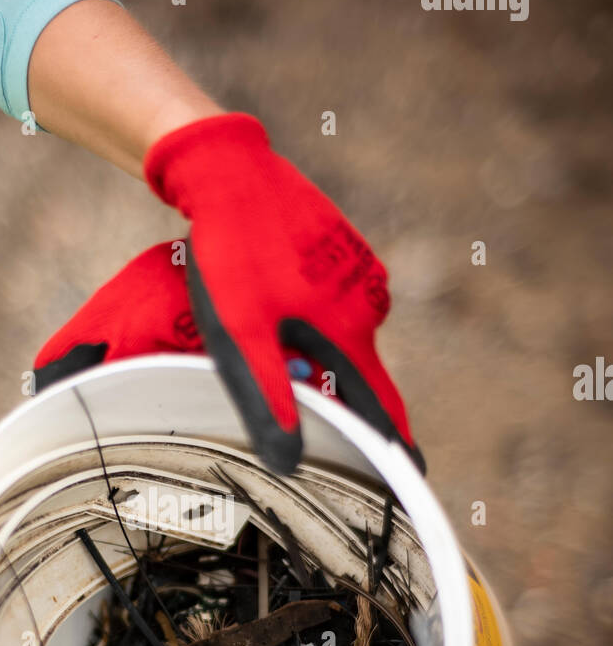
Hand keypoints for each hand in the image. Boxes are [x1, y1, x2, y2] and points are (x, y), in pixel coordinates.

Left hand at [35, 114, 419, 476]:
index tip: (414, 475)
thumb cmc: (233, 255)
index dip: (393, 447)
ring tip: (284, 359)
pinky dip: (319, 320)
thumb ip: (268, 397)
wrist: (231, 170)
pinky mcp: (345, 250)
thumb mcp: (241, 335)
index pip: (380, 408)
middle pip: (362, 374)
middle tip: (327, 422)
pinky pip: (337, 302)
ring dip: (326, 356)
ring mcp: (361, 273)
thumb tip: (290, 461)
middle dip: (347, 401)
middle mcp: (369, 304)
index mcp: (349, 331)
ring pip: (347, 336)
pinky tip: (285, 313)